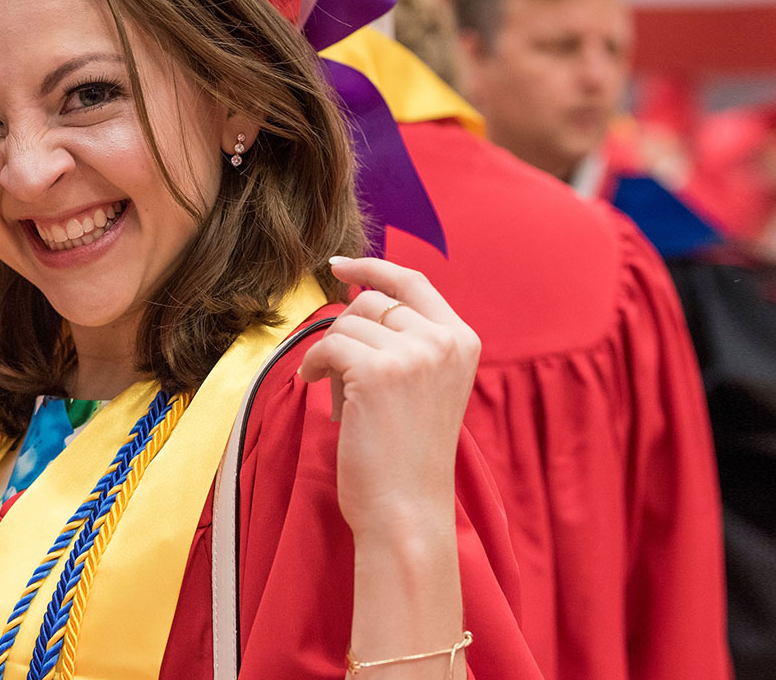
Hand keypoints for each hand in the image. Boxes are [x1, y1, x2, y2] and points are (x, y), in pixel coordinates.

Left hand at [299, 256, 478, 540]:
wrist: (406, 510)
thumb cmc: (405, 456)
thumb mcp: (423, 387)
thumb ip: (406, 343)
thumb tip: (354, 299)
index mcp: (462, 341)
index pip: (413, 281)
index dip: (373, 267)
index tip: (339, 265)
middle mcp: (444, 341)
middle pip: (372, 302)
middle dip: (346, 332)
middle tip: (341, 376)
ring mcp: (414, 354)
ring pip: (346, 324)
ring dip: (330, 355)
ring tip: (337, 394)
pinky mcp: (378, 373)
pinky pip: (328, 346)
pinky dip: (313, 366)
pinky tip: (315, 388)